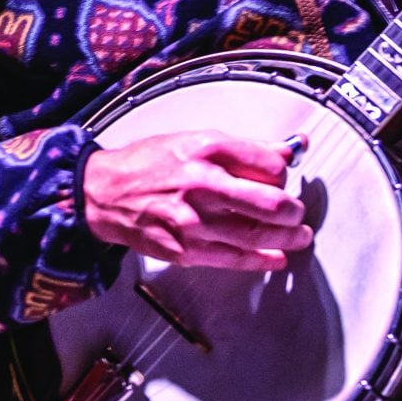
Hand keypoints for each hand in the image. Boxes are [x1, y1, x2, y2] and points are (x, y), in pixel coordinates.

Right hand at [82, 129, 311, 271]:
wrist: (102, 193)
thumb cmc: (146, 165)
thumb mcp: (193, 140)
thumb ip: (241, 149)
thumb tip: (284, 152)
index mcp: (205, 151)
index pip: (267, 164)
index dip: (283, 173)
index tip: (283, 178)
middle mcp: (201, 185)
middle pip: (269, 203)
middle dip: (293, 211)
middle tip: (298, 213)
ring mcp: (194, 222)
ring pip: (257, 235)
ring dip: (287, 238)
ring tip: (299, 236)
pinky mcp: (186, 250)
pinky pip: (235, 259)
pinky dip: (262, 260)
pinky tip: (275, 258)